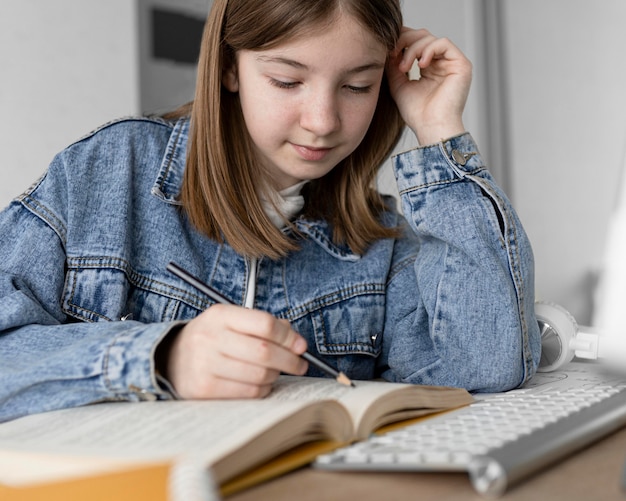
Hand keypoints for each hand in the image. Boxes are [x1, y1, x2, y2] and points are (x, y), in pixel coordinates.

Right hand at [164, 304, 307, 398]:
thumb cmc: (210, 339)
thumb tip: (295, 340)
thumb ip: (262, 325)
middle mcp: (209, 337)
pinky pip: (247, 393)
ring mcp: (204, 364)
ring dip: (275, 376)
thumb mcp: (231, 322)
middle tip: (300, 364)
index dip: (289, 336)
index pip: (264, 324)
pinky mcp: (203, 389)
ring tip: (275, 373)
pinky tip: (260, 384)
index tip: (301, 345)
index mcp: (220, 315)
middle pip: (264, 351)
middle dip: (290, 360)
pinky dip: (261, 390)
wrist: (168, 359)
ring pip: (259, 375)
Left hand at [387, 28, 471, 144]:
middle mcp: (441, 64)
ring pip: (430, 38)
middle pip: (423, 36)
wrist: (431, 127)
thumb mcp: (398, 85)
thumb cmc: (417, 114)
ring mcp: (452, 64)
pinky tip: (419, 65)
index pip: (415, 44)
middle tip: (392, 53)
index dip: (401, 42)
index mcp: (429, 69)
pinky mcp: (461, 64)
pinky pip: (443, 43)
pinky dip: (428, 49)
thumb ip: (394, 65)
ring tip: (404, 67)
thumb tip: (388, 47)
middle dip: (404, 41)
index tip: (387, 52)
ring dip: (412, 49)